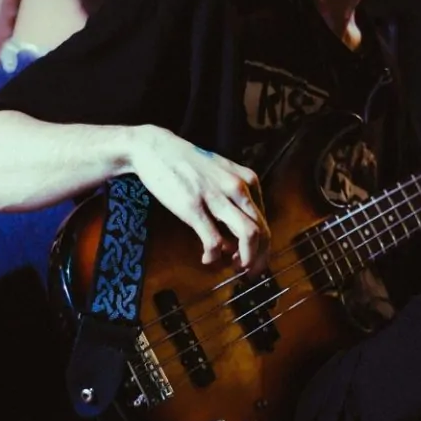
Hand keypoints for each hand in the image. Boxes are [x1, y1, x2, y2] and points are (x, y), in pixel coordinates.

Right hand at [130, 126, 269, 272]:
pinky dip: (214, 256)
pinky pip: (215, 240)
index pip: (265, 221)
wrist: (154, 148)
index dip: (262, 247)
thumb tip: (238, 235)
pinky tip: (207, 258)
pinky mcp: (194, 207)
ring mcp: (217, 197)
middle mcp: (238, 187)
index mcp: (247, 180)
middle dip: (258, 258)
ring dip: (245, 259)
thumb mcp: (221, 174)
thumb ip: (234, 201)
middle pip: (262, 232)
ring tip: (232, 267)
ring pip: (248, 236)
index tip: (252, 259)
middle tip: (248, 272)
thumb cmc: (187, 164)